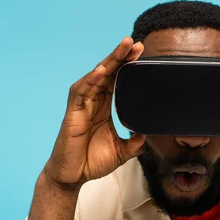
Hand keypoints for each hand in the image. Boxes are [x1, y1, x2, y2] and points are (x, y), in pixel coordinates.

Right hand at [44, 37, 145, 186]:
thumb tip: (147, 134)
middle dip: (120, 56)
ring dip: (109, 61)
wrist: (72, 177)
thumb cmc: (91, 162)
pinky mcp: (72, 113)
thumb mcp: (122, 152)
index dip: (127, 66)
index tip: (141, 53)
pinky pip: (80, 92)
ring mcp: (82, 106)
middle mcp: (93, 102)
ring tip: (122, 48)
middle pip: (108, 73)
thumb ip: (135, 143)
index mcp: (104, 108)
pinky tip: (102, 70)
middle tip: (134, 42)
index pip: (117, 80)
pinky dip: (91, 79)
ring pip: (95, 77)